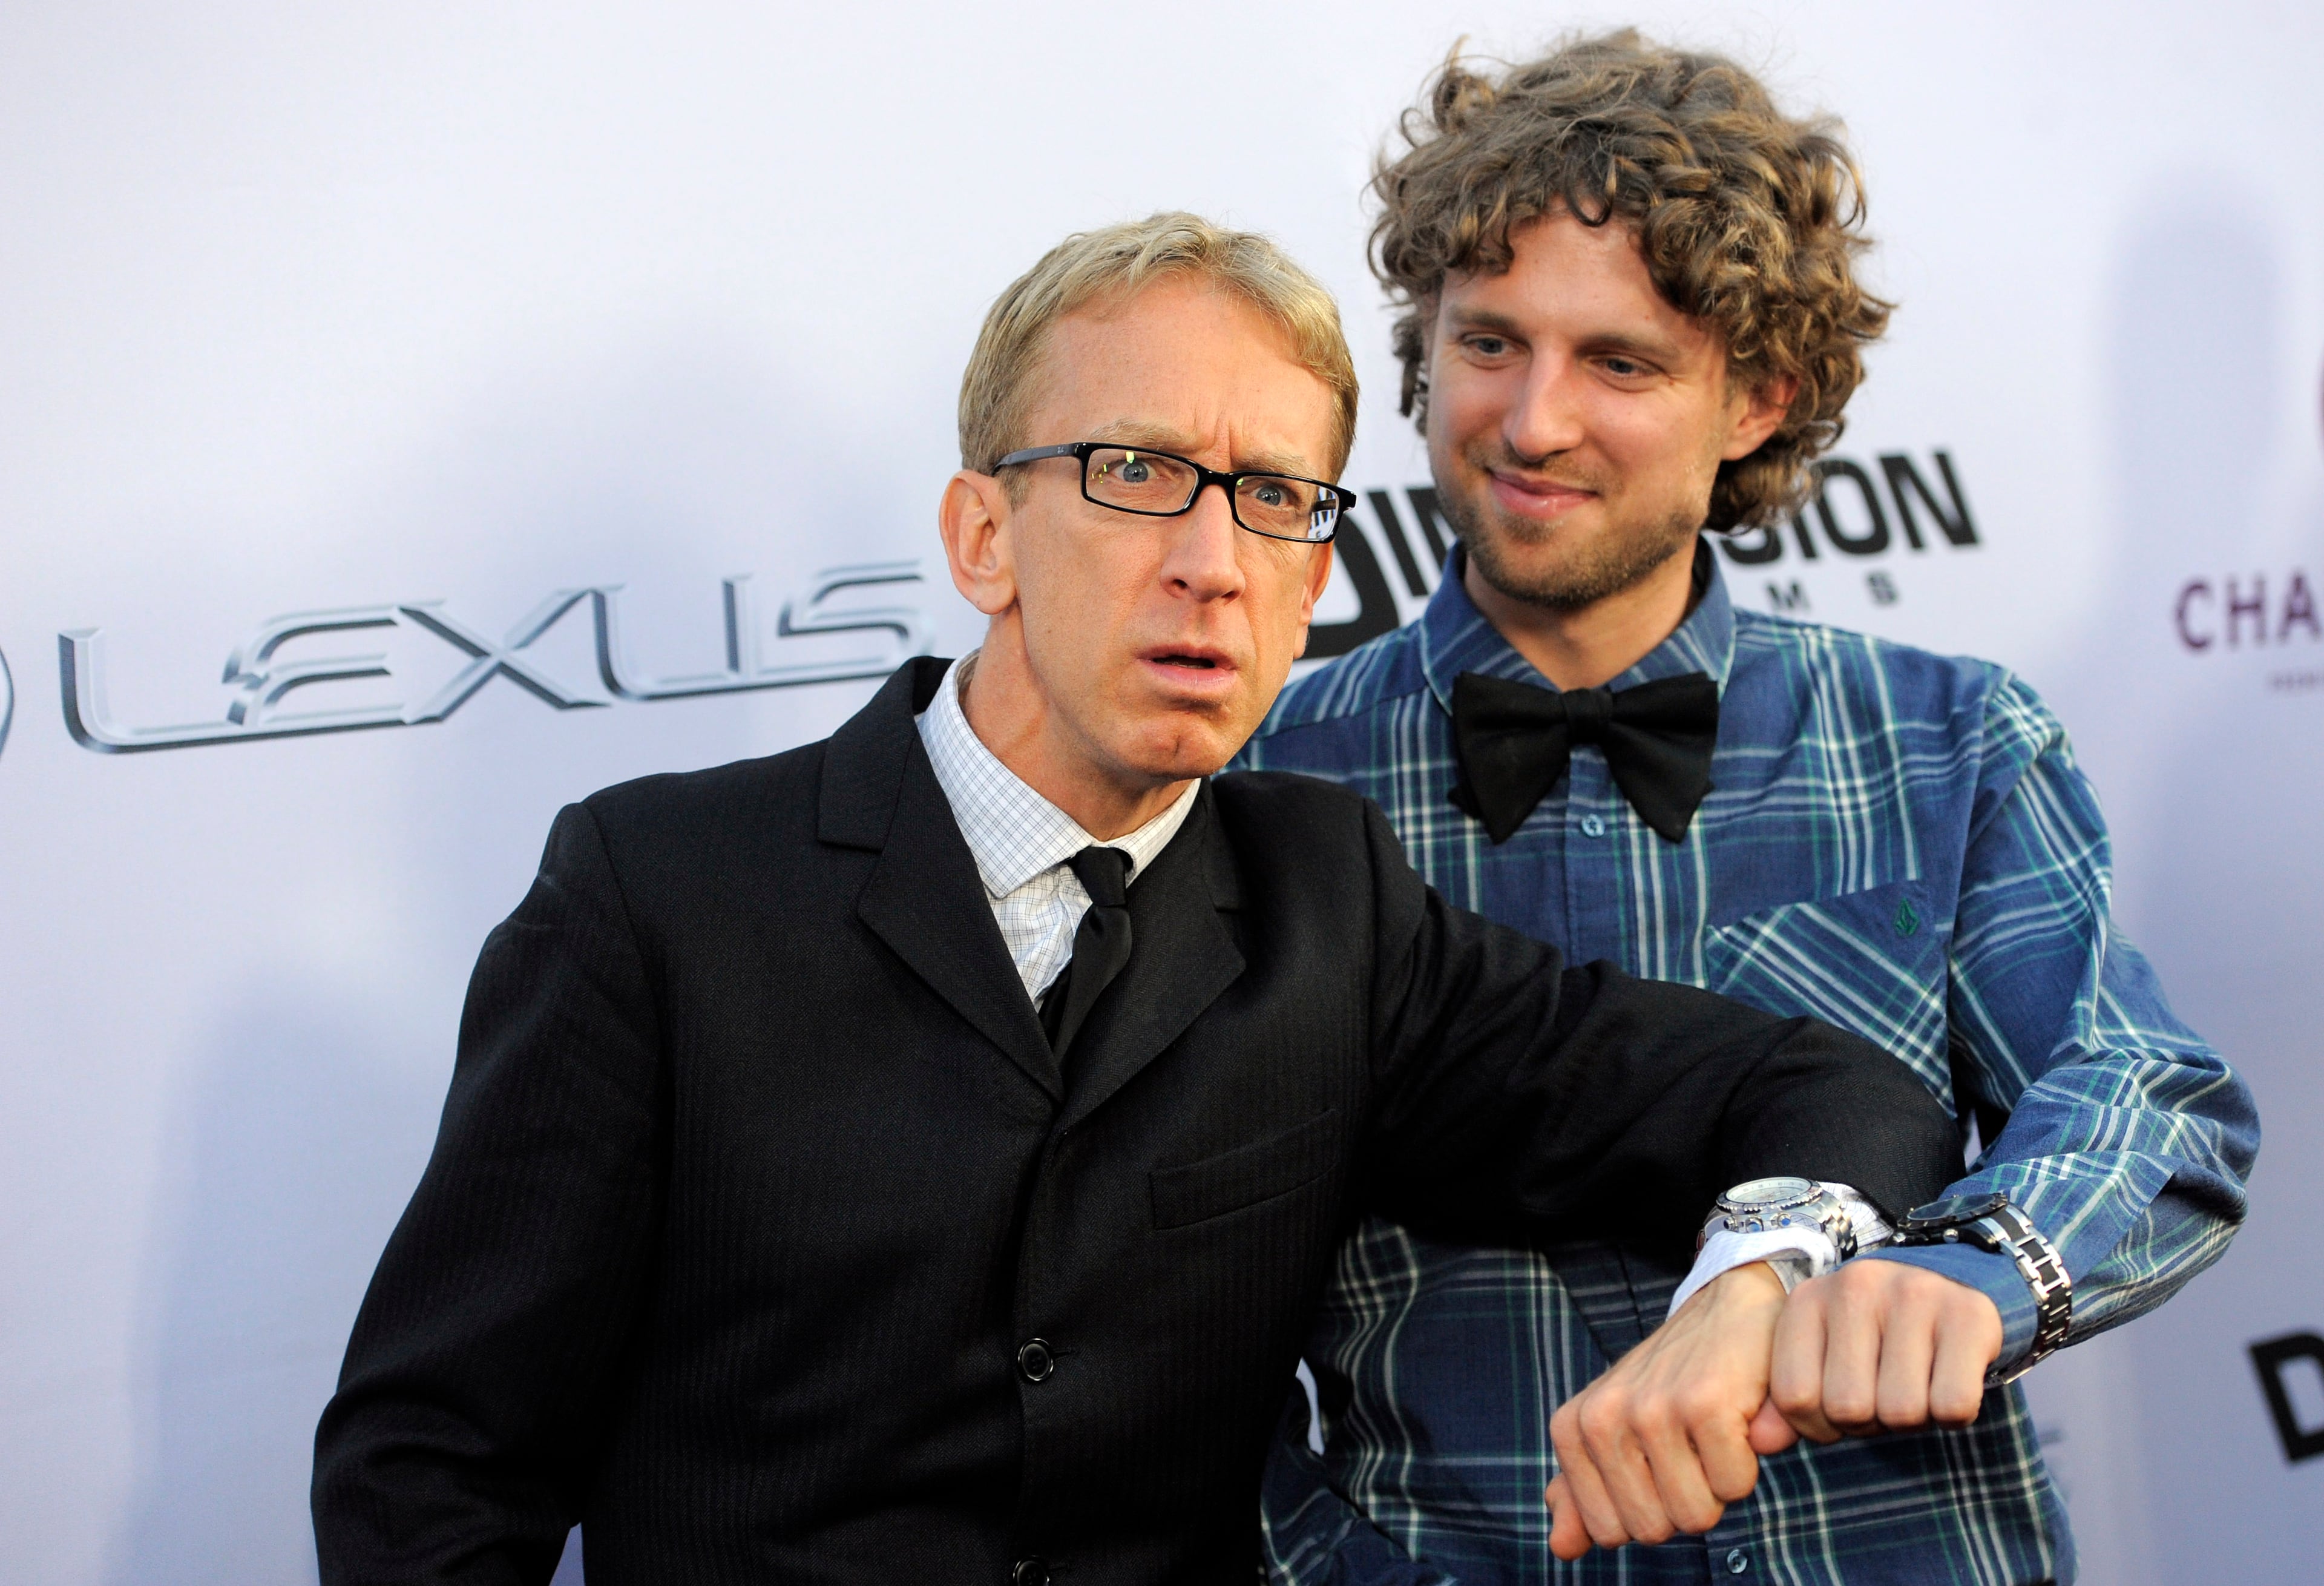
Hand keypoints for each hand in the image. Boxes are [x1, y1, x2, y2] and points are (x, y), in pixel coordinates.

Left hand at [1544, 1262, 1795, 1559]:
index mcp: (1573, 1429)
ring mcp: (1650, 1409)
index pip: (1609, 1532)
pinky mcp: (1702, 1403)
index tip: (1659, 1459)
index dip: (1649, 1508)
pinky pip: (1734, 1487)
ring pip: (1695, 1516)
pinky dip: (1746, 1464)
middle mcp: (1601, 1418)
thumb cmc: (1673, 1381)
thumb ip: (1585, 1492)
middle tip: (1690, 1445)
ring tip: (1710, 1434)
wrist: (1726, 1306)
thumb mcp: (1617, 1430)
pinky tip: (1735, 1419)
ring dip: (1716, 1486)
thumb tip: (1559, 1548)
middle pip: (1654, 1530)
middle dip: (1684, 1501)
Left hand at [1767, 1258, 2002, 1441]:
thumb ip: (1787, 1400)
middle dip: (1870, 1422)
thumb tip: (1759, 1442)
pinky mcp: (1967, 1314)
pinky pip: (1952, 1405)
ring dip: (1912, 1419)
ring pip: (1901, 1411)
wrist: (1949, 1288)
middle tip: (1885, 1395)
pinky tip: (1947, 1382)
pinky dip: (1952, 1415)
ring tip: (1916, 1386)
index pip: (1795, 1397)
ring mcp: (1913, 1294)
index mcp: (1808, 1300)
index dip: (1820, 1425)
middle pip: (1849, 1408)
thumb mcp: (1822, 1358)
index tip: (1841, 1409)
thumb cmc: (1874, 1339)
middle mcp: (1855, 1286)